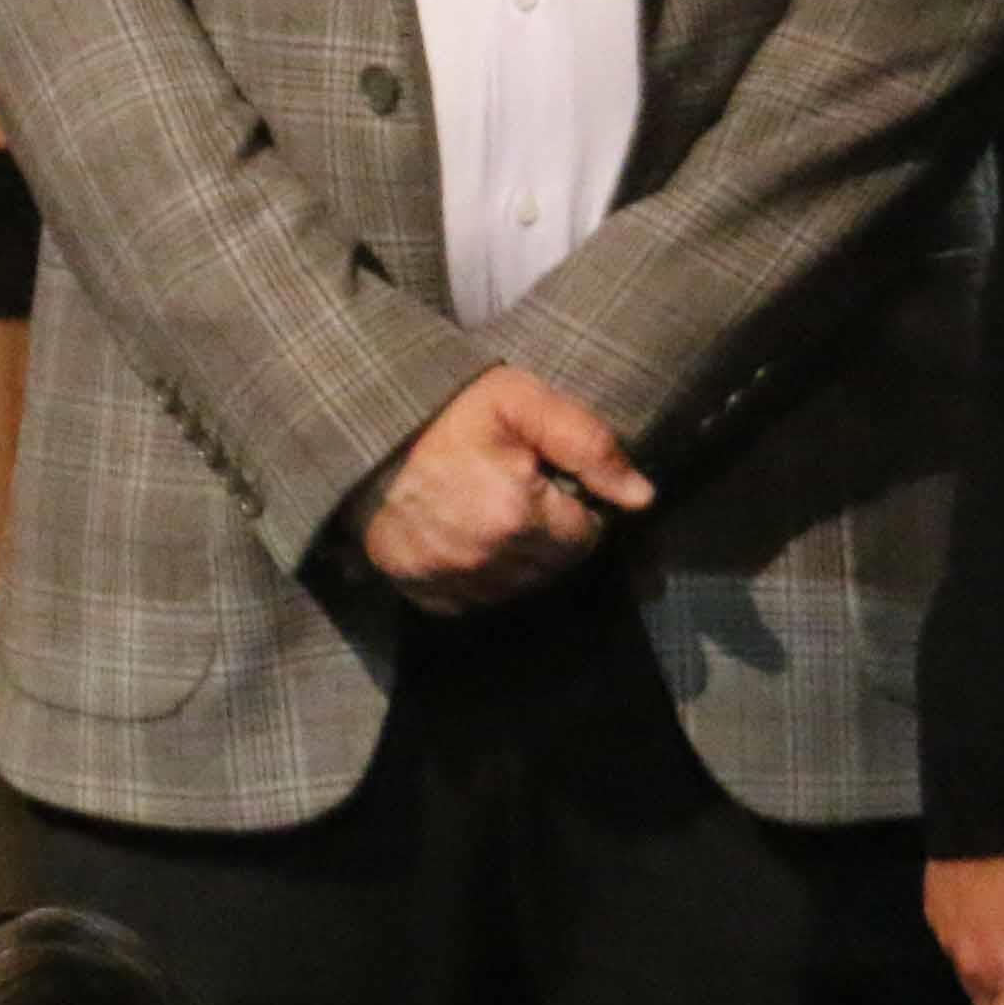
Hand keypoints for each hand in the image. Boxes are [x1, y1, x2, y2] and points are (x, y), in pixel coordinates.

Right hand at [354, 366, 653, 613]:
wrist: (361, 433)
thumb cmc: (447, 411)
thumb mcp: (522, 401)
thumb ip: (588, 443)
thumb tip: (642, 498)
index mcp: (516, 513)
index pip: (585, 537)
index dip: (574, 507)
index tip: (547, 481)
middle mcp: (485, 560)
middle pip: (555, 567)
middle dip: (550, 534)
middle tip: (518, 493)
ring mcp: (450, 582)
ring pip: (520, 588)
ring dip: (518, 558)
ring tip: (492, 513)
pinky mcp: (424, 594)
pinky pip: (478, 602)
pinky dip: (480, 577)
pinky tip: (465, 539)